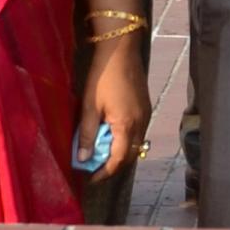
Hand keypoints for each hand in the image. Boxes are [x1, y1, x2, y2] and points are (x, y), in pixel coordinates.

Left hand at [77, 37, 150, 189]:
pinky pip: (137, 132)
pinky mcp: (145, 107)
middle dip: (112, 165)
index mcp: (127, 125)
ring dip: (118, 151)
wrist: (121, 51)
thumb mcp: (89, 106)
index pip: (118, 160)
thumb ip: (87, 134)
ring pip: (135, 143)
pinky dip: (124, 139)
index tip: (90, 178)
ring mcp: (146, 115)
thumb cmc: (102, 77)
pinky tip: (110, 134)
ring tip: (99, 151)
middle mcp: (141, 124)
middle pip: (129, 155)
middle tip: (93, 167)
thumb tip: (83, 159)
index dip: (104, 172)